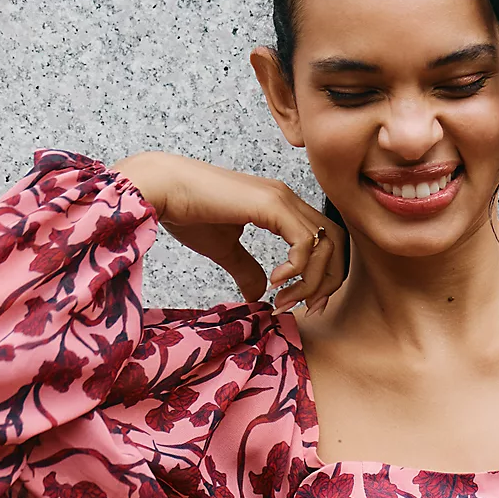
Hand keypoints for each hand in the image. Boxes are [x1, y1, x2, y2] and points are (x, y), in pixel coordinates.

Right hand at [113, 151, 345, 313]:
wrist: (162, 188)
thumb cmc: (187, 212)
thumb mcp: (224, 249)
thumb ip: (246, 268)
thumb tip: (259, 293)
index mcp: (281, 207)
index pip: (324, 242)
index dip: (324, 277)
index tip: (304, 305)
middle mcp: (287, 199)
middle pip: (336, 243)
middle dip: (328, 282)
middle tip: (307, 309)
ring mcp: (282, 199)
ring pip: (325, 245)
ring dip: (312, 282)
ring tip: (285, 300)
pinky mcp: (272, 204)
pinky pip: (305, 242)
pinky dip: (298, 268)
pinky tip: (276, 281)